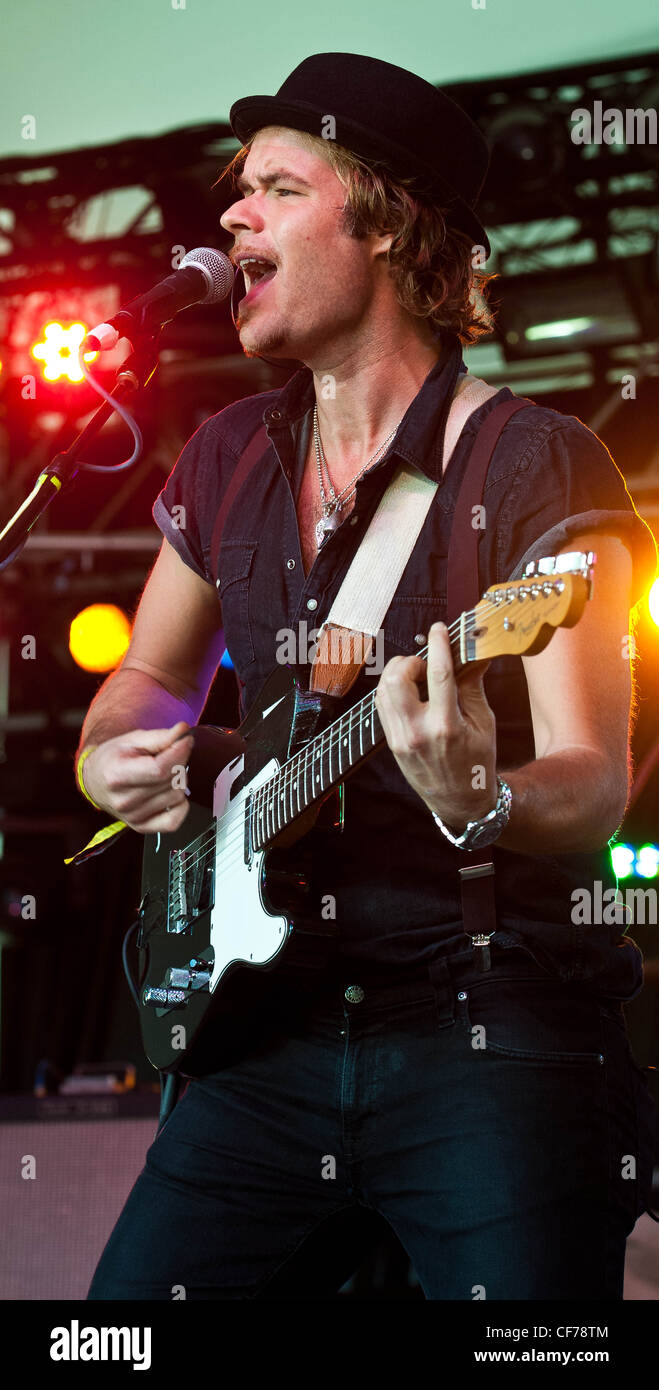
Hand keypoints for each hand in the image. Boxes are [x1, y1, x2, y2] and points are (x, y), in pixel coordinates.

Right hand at [81, 721, 193, 832]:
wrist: (95, 780)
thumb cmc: (113, 758)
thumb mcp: (132, 740)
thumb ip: (160, 737)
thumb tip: (183, 733)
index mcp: (117, 775)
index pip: (161, 768)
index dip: (180, 752)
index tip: (185, 740)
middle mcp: (124, 800)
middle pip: (171, 781)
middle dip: (178, 763)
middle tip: (167, 756)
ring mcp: (133, 817)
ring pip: (177, 796)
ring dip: (177, 782)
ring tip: (162, 774)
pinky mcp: (141, 827)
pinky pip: (175, 820)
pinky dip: (179, 804)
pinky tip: (167, 793)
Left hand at [374, 622, 496, 828]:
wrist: (460, 802)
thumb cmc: (477, 763)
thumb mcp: (484, 723)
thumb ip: (473, 685)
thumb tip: (473, 653)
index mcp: (446, 726)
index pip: (438, 675)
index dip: (438, 646)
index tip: (438, 629)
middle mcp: (418, 731)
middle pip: (396, 679)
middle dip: (409, 661)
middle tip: (426, 664)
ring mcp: (400, 738)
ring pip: (383, 690)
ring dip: (398, 674)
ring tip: (419, 678)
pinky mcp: (391, 743)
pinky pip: (382, 705)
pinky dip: (392, 690)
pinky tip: (410, 692)